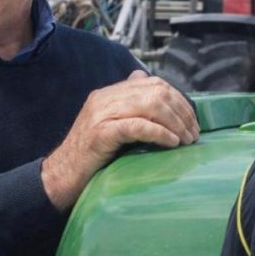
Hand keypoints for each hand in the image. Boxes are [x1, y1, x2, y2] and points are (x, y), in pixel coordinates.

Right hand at [40, 70, 199, 209]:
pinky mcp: (101, 133)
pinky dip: (160, 133)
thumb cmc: (90, 154)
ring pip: (150, 105)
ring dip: (175, 122)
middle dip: (181, 111)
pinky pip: (138, 126)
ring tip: (186, 139)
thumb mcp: (110, 123)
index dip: (178, 99)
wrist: (61, 174)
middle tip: (193, 133)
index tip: (191, 120)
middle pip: (155, 92)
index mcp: (109, 93)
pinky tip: (171, 142)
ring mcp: (102, 114)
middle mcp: (105, 98)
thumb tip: (145, 80)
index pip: (152, 82)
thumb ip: (127, 105)